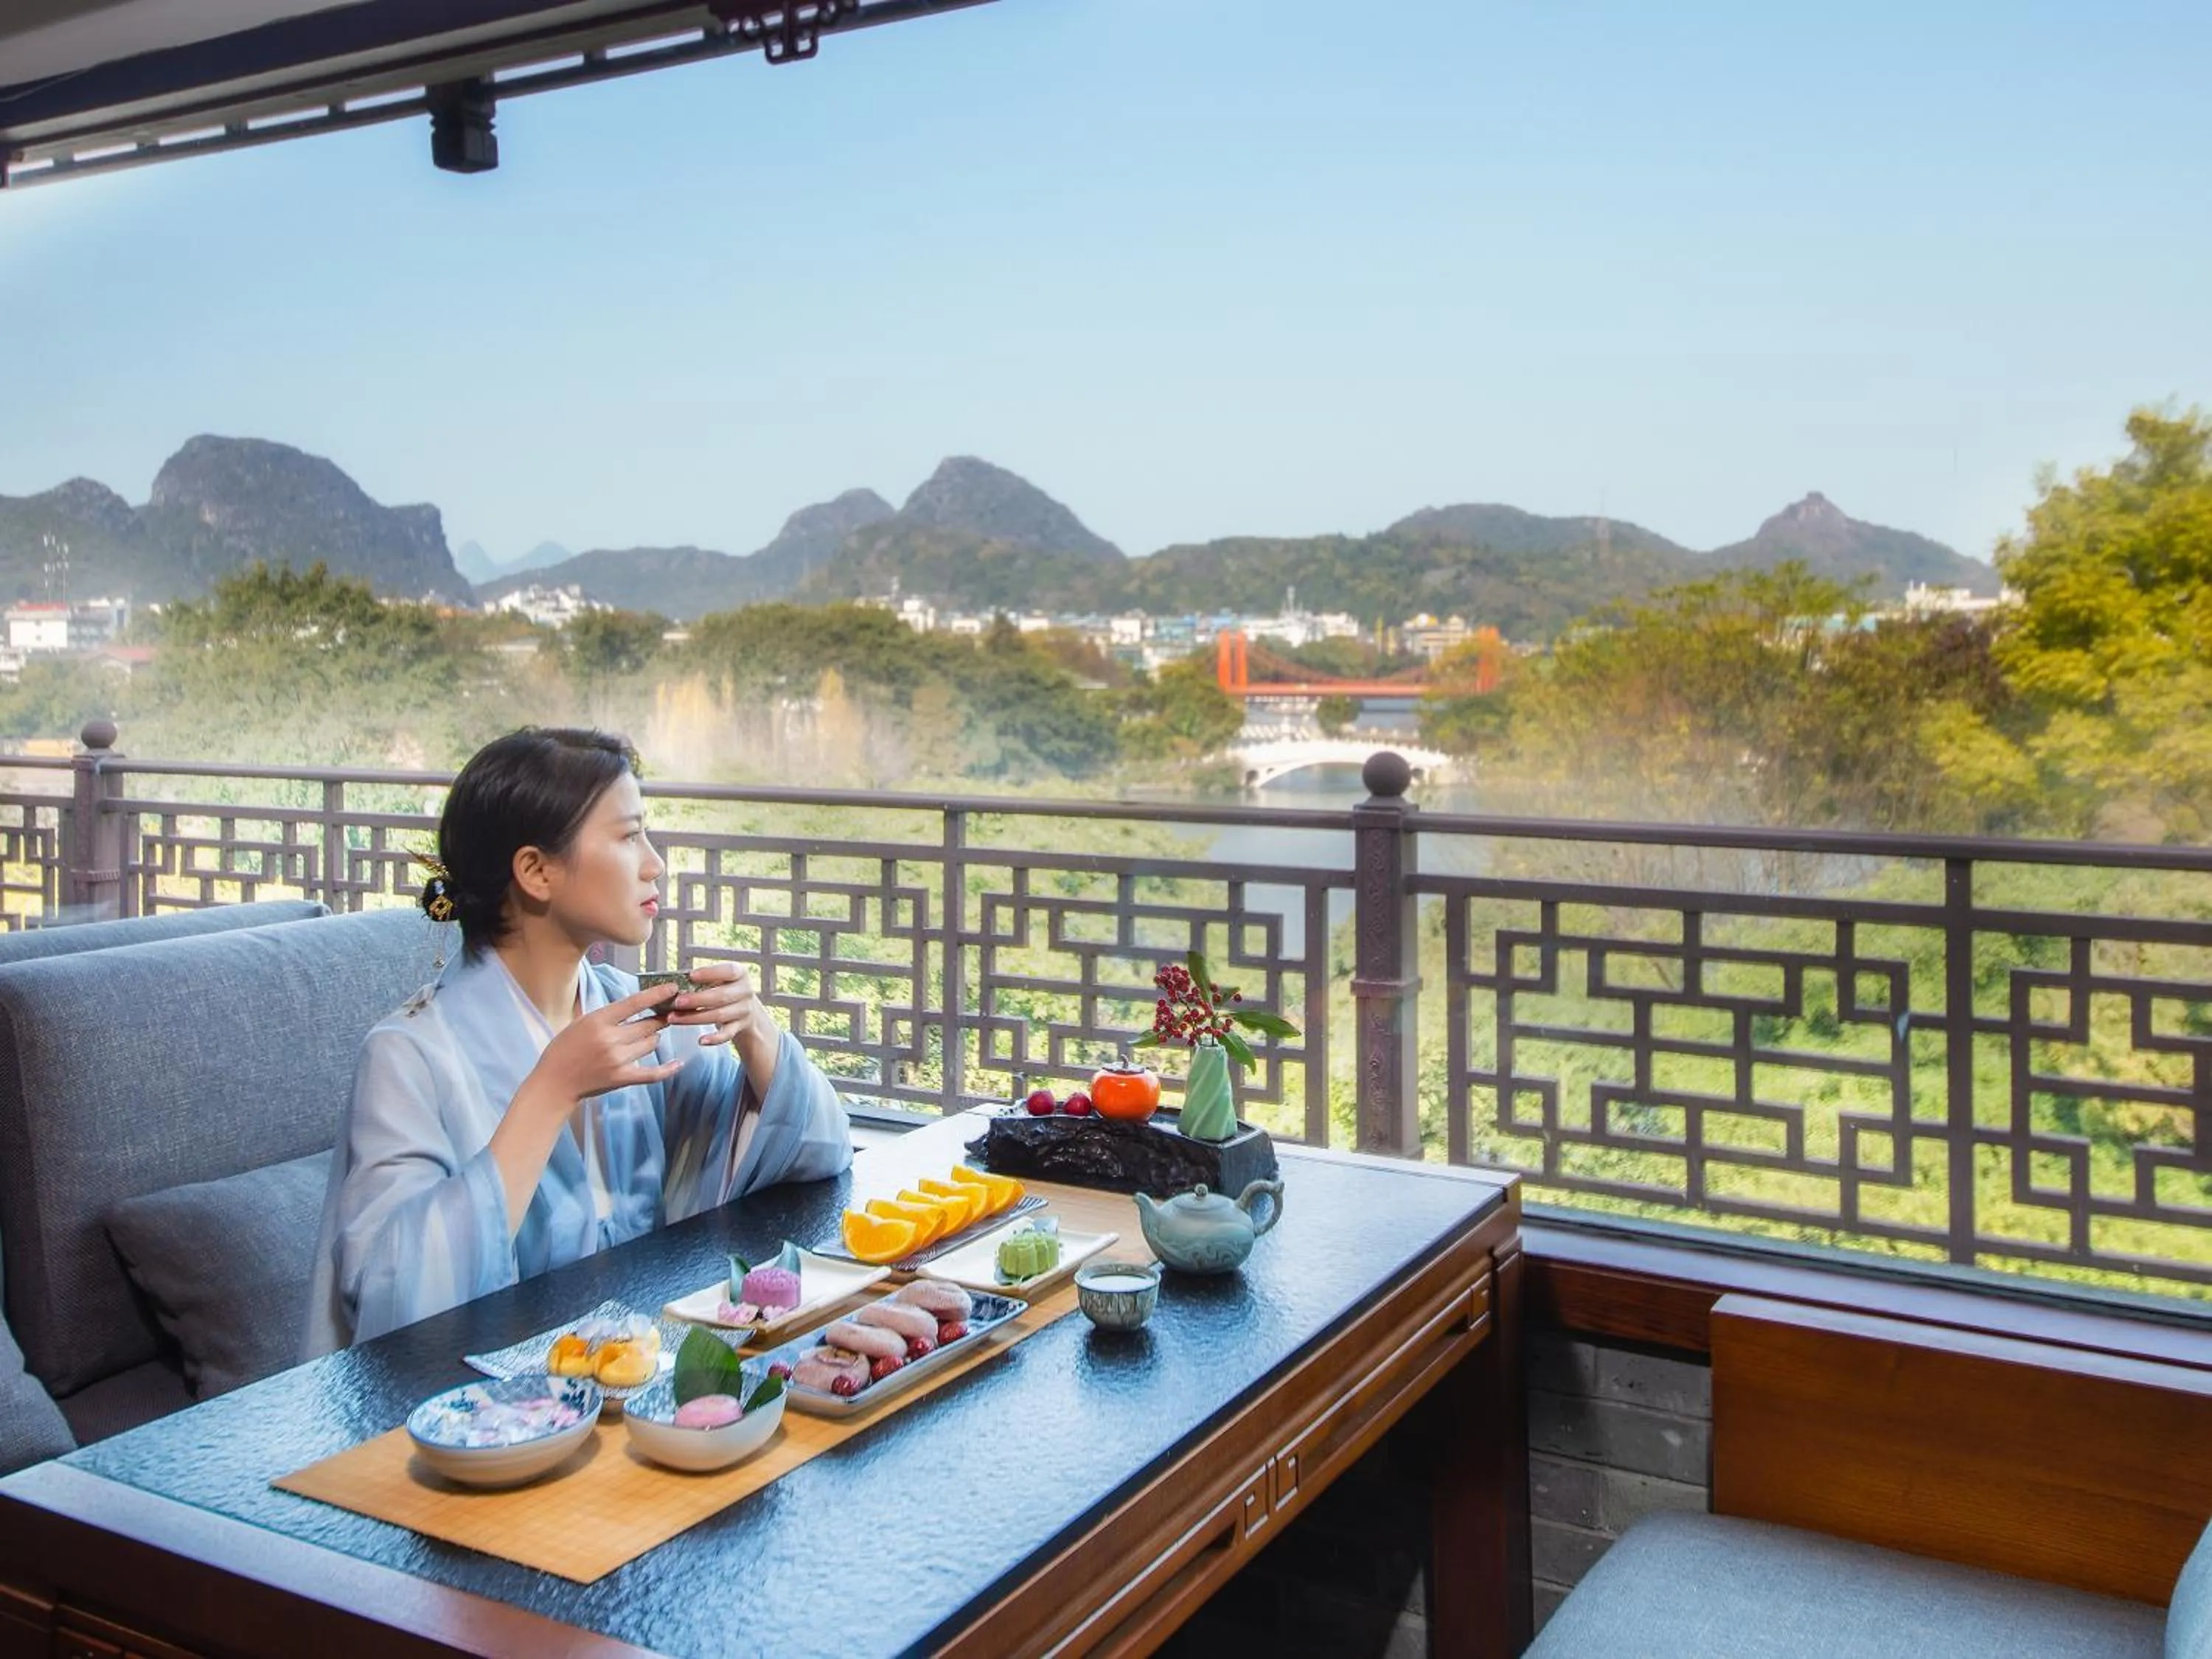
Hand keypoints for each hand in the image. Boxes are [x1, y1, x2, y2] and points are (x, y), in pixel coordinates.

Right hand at [529, 983, 686, 1103]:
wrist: (554, 1082)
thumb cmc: (565, 1049)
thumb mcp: (581, 1022)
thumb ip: (609, 1016)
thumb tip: (637, 1006)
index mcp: (599, 1020)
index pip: (634, 1003)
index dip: (657, 994)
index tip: (673, 988)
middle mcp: (610, 1039)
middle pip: (648, 1024)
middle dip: (660, 1018)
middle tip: (667, 1014)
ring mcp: (617, 1060)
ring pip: (651, 1043)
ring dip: (653, 1039)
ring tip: (649, 1037)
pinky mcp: (621, 1079)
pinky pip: (652, 1073)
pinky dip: (667, 1069)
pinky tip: (678, 1063)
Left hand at [666, 962, 772, 1049]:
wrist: (745, 1007)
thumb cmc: (725, 988)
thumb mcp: (720, 978)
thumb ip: (704, 979)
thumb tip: (673, 984)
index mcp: (740, 973)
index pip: (728, 971)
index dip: (710, 973)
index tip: (691, 976)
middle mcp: (745, 991)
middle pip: (722, 996)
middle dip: (697, 1000)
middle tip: (677, 1002)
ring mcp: (744, 1010)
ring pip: (719, 1015)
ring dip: (695, 1018)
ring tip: (674, 1018)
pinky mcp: (740, 1026)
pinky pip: (727, 1034)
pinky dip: (714, 1039)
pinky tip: (701, 1040)